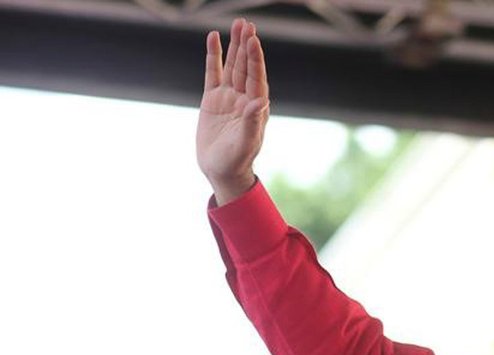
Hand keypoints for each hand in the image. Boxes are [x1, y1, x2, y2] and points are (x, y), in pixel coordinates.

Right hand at [196, 18, 268, 204]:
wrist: (222, 170)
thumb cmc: (237, 160)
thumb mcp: (246, 143)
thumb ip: (253, 122)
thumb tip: (261, 102)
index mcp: (256, 107)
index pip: (256, 77)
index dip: (255, 58)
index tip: (253, 40)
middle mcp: (244, 98)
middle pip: (245, 66)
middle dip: (246, 45)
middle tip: (246, 24)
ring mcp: (228, 97)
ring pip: (231, 66)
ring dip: (234, 46)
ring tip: (237, 25)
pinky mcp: (212, 100)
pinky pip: (212, 73)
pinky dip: (213, 56)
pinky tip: (214, 39)